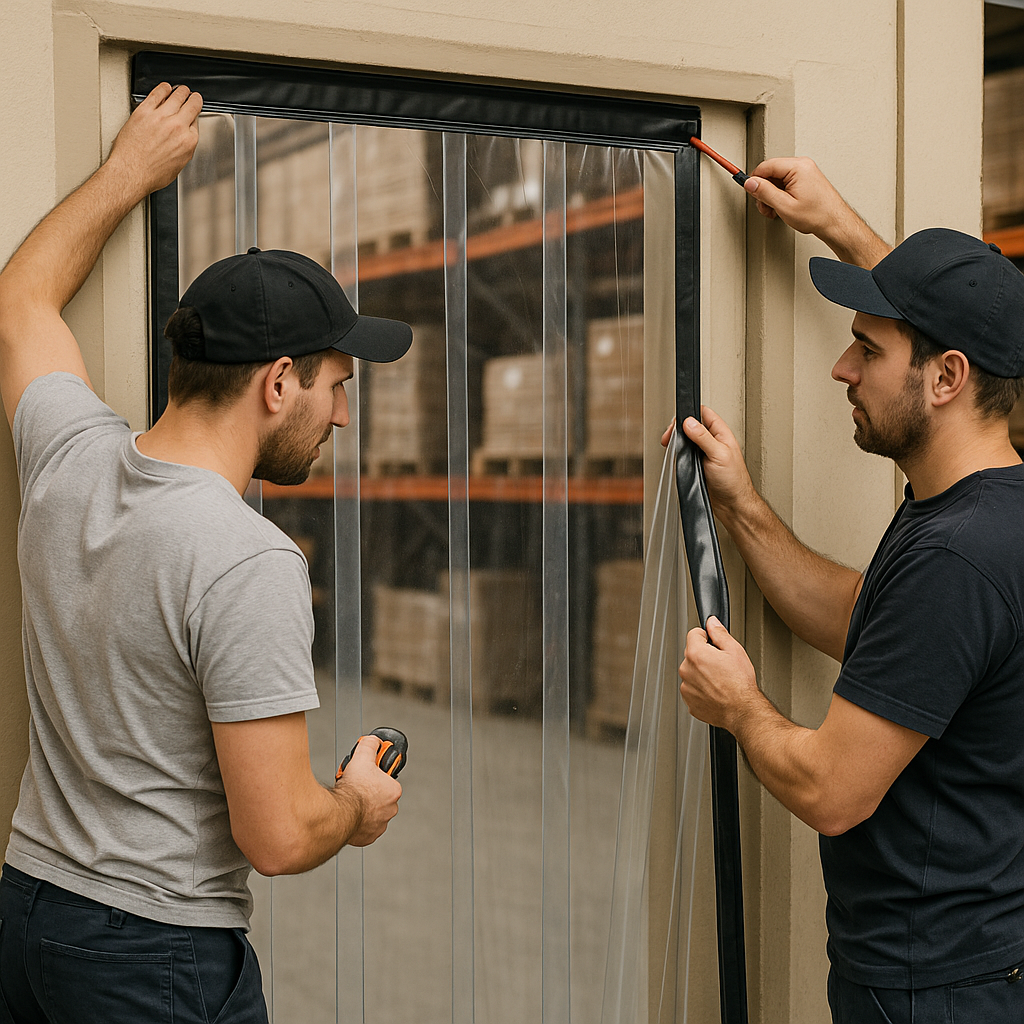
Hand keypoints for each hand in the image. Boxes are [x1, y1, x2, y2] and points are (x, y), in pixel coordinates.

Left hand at [105, 82, 202, 198]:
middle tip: (193, 96)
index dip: (193, 118)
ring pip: (177, 95)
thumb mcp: (178, 166)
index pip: (195, 123)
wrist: (131, 173)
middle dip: (193, 99)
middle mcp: (177, 127)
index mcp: (188, 142)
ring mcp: (161, 117)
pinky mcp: (145, 111)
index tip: (192, 115)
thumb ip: (183, 149)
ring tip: (181, 90)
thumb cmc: (151, 174)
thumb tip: (183, 141)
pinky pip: (157, 93)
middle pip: (191, 105)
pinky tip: (165, 88)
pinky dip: (164, 88)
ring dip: (181, 91)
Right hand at [334, 734, 401, 846]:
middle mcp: (390, 810)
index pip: (386, 781)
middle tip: (355, 787)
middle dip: (367, 792)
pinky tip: (349, 814)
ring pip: (371, 812)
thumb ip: (370, 745)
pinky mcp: (369, 836)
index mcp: (393, 791)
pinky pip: (364, 827)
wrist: (339, 814)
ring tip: (350, 800)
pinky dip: (358, 821)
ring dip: (363, 807)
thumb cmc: (352, 790)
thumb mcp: (362, 758)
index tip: (365, 775)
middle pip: (378, 796)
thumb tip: (373, 740)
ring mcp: (380, 825)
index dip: (374, 776)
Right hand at [678, 405, 754, 523]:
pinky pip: (684, 455)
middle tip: (670, 436)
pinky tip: (678, 459)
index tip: (678, 422)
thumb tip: (689, 422)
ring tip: (672, 446)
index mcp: (721, 433)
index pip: (703, 413)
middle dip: (678, 429)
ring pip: (686, 440)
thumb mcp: (719, 455)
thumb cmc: (734, 481)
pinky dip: (678, 456)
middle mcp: (712, 441)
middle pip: (691, 425)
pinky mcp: (697, 464)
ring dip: (678, 443)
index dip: (689, 413)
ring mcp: (704, 453)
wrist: (731, 504)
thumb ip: (703, 437)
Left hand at [678, 616, 758, 730]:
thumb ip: (719, 633)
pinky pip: (693, 690)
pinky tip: (716, 691)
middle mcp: (686, 670)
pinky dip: (702, 690)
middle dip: (705, 656)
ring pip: (692, 673)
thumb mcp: (735, 651)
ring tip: (720, 680)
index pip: (693, 634)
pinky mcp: (690, 702)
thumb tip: (712, 622)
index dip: (706, 637)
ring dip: (702, 674)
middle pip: (692, 654)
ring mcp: (686, 688)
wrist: (742, 711)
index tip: (713, 643)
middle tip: (721, 665)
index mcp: (695, 654)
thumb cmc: (740, 684)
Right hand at [742, 156, 850, 233]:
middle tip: (765, 206)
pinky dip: (780, 195)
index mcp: (797, 167)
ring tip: (775, 209)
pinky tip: (782, 206)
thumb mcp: (784, 206)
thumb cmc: (817, 215)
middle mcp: (802, 165)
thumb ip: (764, 192)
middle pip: (770, 172)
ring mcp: (805, 171)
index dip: (755, 180)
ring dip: (771, 195)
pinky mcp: (806, 179)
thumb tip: (750, 183)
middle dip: (764, 191)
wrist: (835, 222)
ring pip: (777, 179)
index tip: (749, 191)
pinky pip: (786, 183)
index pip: (766, 166)